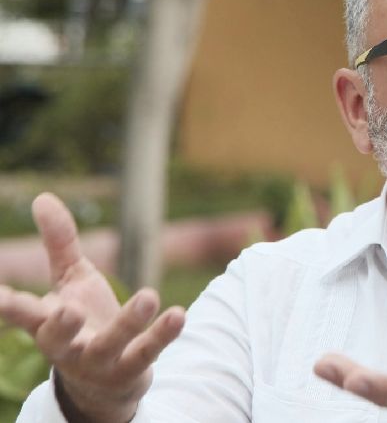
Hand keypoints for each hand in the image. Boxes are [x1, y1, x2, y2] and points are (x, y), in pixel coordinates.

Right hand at [0, 193, 184, 422]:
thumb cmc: (82, 322)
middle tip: (66, 308)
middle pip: (57, 339)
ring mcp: (101, 361)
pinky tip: (178, 314)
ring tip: (149, 296)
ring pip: (111, 344)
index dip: (8, 306)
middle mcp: (68, 346)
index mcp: (46, 323)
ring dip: (129, 322)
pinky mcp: (132, 368)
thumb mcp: (71, 281)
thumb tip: (43, 197)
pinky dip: (162, 335)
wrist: (106, 382)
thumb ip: (60, 244)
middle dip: (60, 325)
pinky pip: (148, 352)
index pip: (23, 314)